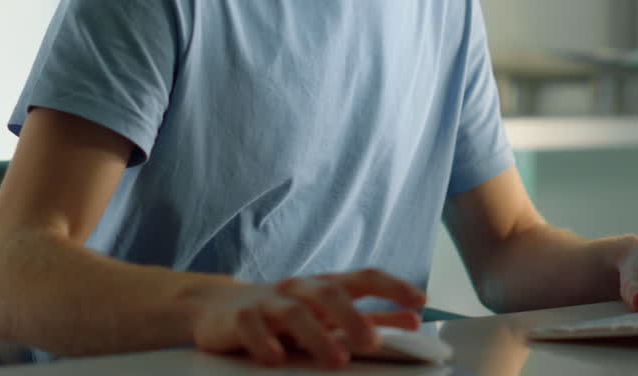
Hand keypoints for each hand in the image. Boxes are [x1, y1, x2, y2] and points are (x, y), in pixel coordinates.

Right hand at [191, 268, 426, 367]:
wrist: (217, 308)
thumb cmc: (283, 312)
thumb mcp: (327, 314)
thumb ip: (370, 317)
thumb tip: (413, 320)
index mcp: (324, 286)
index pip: (363, 278)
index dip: (392, 286)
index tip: (420, 300)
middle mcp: (299, 289)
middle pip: (329, 293)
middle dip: (353, 317)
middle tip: (372, 343)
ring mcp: (267, 302)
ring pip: (294, 312)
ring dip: (317, 335)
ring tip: (336, 360)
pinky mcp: (237, 319)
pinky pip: (251, 327)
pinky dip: (266, 343)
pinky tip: (278, 359)